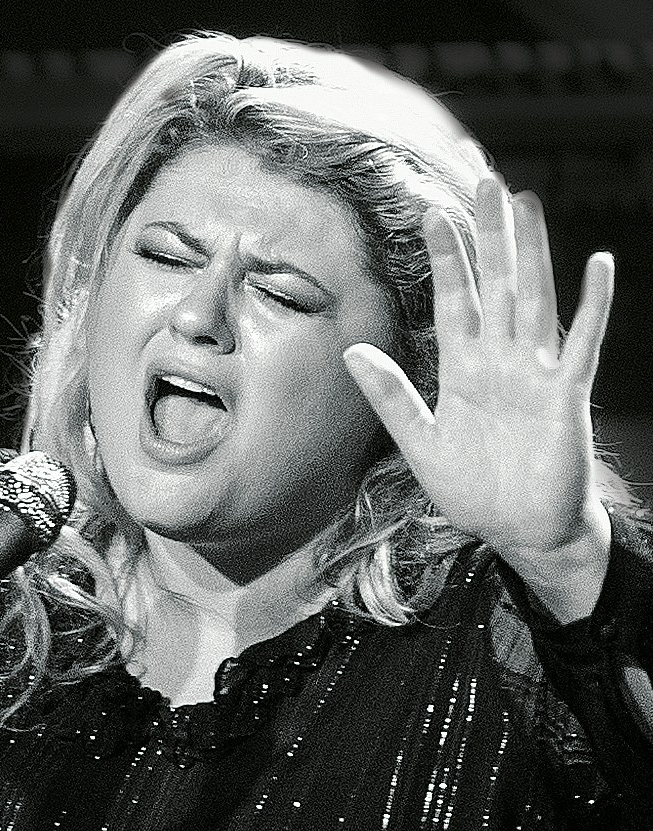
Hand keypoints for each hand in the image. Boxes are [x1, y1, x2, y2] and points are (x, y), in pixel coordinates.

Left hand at [343, 176, 614, 621]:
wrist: (521, 531)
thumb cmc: (476, 490)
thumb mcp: (421, 444)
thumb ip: (391, 396)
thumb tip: (352, 351)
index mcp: (465, 370)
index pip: (454, 301)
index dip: (445, 259)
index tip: (432, 213)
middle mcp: (502, 360)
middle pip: (494, 285)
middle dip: (488, 236)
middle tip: (483, 180)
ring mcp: (537, 372)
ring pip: (532, 299)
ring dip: (531, 252)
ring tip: (526, 203)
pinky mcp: (567, 394)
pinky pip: (583, 344)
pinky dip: (594, 306)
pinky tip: (598, 265)